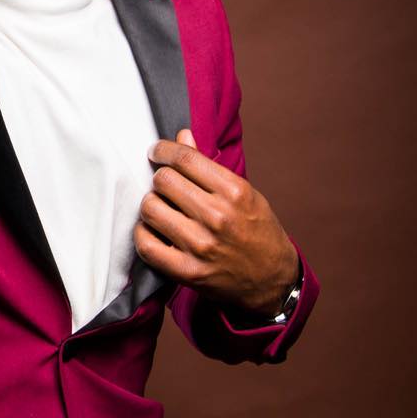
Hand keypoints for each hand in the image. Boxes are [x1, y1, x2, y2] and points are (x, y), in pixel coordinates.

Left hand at [134, 128, 299, 316]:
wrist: (273, 281)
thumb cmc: (256, 230)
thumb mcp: (243, 192)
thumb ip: (209, 165)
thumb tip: (181, 136)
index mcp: (234, 191)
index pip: (184, 158)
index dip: (162, 150)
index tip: (156, 152)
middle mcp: (218, 217)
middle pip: (163, 180)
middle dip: (159, 179)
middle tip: (165, 186)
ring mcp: (202, 246)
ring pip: (150, 208)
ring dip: (151, 205)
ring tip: (162, 209)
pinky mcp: (189, 272)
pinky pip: (146, 245)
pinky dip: (142, 234)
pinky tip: (152, 230)